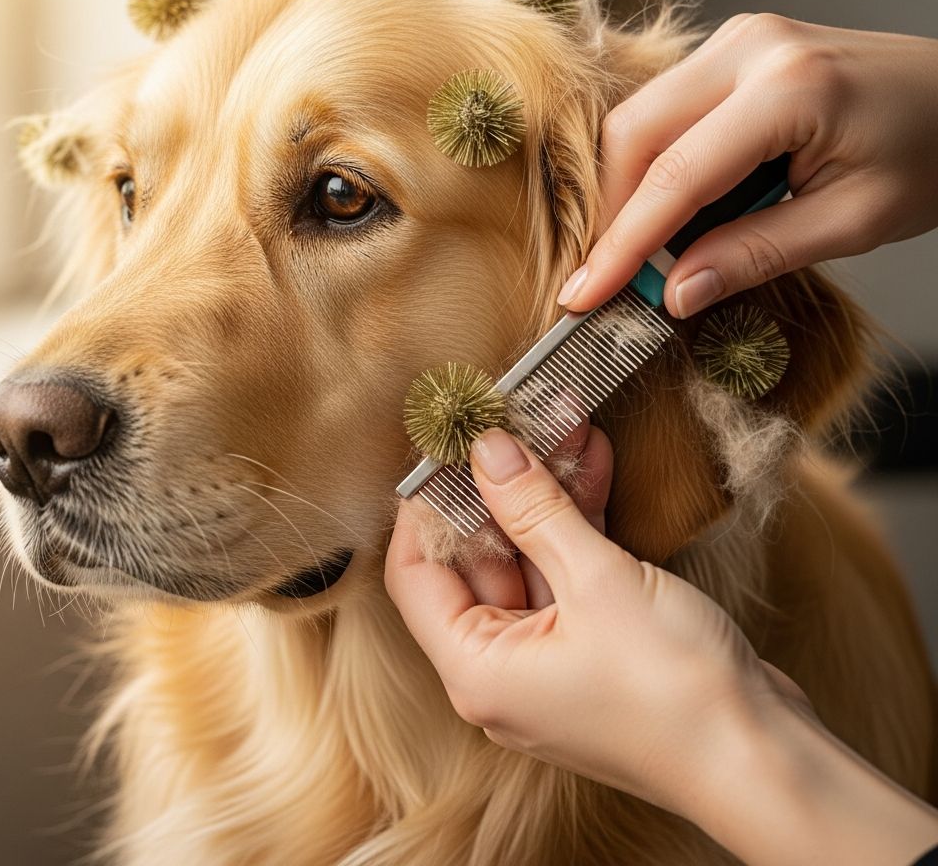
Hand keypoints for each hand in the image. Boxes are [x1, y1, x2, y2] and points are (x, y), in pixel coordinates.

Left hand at [385, 426, 937, 864]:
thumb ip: (534, 509)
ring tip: (563, 426)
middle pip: (475, 560)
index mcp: (476, 668)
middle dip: (500, 486)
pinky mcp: (591, 647)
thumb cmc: (675, 692)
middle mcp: (501, 669)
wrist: (765, 759)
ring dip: (546, 496)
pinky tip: (593, 466)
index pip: (414, 573)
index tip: (446, 448)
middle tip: (515, 422)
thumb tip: (487, 451)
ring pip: (527, 559)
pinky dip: (577, 524)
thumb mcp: (597, 581)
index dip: (425, 506)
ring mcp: (548, 658)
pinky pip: (566, 574)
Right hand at [556, 15, 937, 316]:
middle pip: (635, 133)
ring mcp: (736, 41)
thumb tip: (675, 294)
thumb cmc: (932, 154)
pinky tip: (666, 212)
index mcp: (789, 87)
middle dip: (610, 213)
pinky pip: (664, 111)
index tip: (583, 296)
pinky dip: (652, 167)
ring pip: (639, 119)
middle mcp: (749, 47)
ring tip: (639, 253)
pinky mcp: (731, 52)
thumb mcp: (854, 221)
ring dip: (627, 191)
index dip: (622, 245)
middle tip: (606, 280)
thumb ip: (756, 254)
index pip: (677, 176)